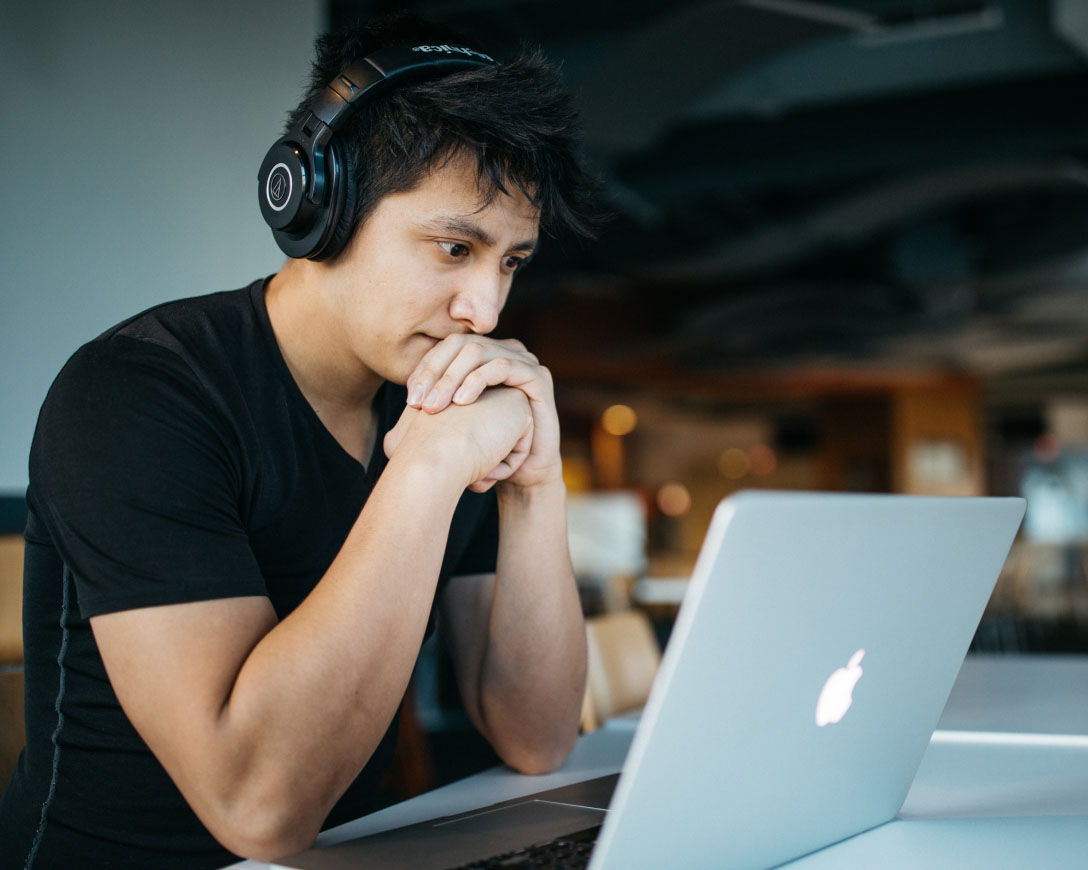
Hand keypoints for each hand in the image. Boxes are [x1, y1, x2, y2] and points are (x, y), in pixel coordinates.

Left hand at [405, 335, 560, 489]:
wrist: (522, 473)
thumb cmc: (486, 449)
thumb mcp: (453, 424)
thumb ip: (433, 406)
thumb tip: (403, 403)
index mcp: (483, 357)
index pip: (446, 348)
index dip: (424, 369)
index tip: (409, 400)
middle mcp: (503, 352)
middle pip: (460, 344)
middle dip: (435, 373)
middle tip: (418, 404)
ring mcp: (523, 361)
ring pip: (478, 352)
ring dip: (451, 378)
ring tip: (435, 406)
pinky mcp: (538, 376)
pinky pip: (503, 366)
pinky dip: (478, 380)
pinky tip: (462, 402)